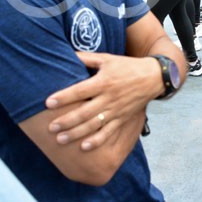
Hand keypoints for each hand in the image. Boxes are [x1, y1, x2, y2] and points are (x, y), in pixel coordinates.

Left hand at [44, 52, 158, 150]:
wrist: (153, 77)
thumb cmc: (127, 66)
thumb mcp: (108, 59)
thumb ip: (87, 58)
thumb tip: (68, 54)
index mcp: (103, 81)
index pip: (80, 91)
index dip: (64, 97)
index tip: (48, 103)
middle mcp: (109, 97)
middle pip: (84, 112)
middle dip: (66, 121)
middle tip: (51, 127)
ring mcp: (116, 110)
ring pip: (94, 125)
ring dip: (76, 133)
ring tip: (60, 139)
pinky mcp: (122, 119)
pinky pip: (109, 132)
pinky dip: (97, 140)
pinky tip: (84, 147)